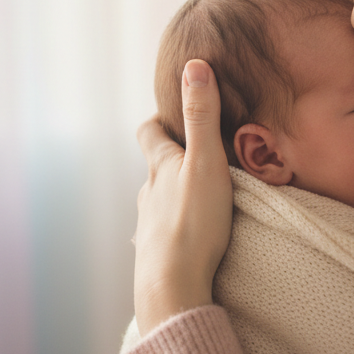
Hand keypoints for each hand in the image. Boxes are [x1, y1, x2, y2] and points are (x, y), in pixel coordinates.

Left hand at [133, 59, 233, 333]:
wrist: (172, 288)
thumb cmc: (192, 223)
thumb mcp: (206, 162)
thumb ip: (203, 116)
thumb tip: (194, 65)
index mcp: (159, 167)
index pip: (149, 132)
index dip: (157, 120)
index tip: (171, 112)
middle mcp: (147, 193)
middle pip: (154, 168)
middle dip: (171, 159)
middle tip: (196, 154)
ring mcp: (148, 226)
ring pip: (159, 202)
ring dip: (175, 196)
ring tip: (200, 198)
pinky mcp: (155, 255)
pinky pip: (164, 235)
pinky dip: (176, 229)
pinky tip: (190, 240)